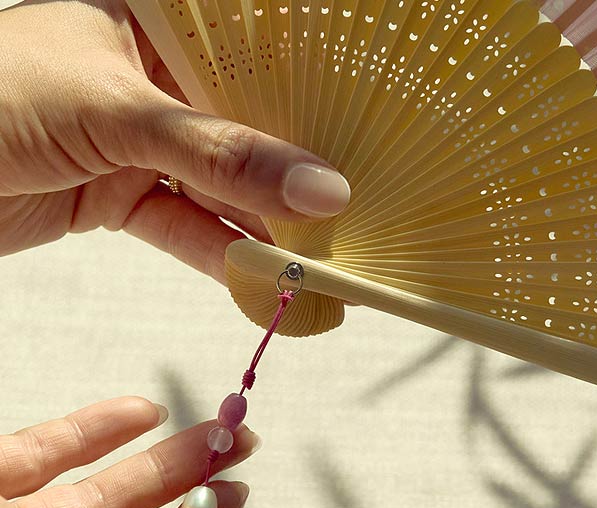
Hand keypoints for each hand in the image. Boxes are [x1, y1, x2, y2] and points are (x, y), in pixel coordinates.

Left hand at [0, 0, 349, 277]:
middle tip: (348, 215)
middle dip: (294, 179)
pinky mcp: (122, 196)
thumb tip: (318, 187)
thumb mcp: (119, 112)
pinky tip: (260, 277)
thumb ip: (222, 154)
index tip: (362, 140)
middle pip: (247, 133)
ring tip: (313, 261)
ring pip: (220, 189)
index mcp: (158, 27)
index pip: (256, 58)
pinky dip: (221, 256)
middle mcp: (156, 84)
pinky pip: (185, 226)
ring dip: (263, 230)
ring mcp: (141, 144)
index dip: (312, 100)